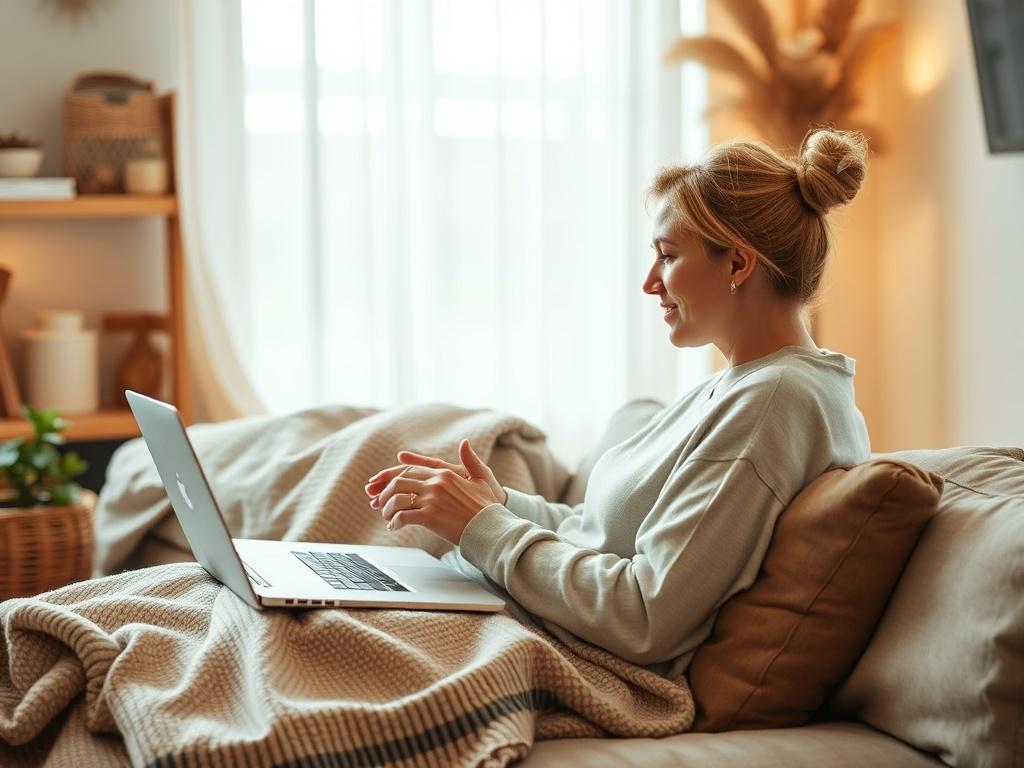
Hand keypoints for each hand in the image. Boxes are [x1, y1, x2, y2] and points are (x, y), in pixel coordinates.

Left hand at [363, 439, 505, 543]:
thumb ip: (470, 460)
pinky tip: (394, 526)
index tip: (381, 483)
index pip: (411, 470)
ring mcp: (432, 499)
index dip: (393, 476)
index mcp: (444, 473)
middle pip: (399, 482)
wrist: (491, 526)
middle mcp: (436, 483)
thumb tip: (464, 443)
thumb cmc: (488, 506)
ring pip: (397, 498)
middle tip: (378, 502)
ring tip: (387, 516)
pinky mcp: (430, 516)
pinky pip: (403, 516)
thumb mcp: (481, 477)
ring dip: (387, 508)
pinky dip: (395, 521)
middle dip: (384, 492)